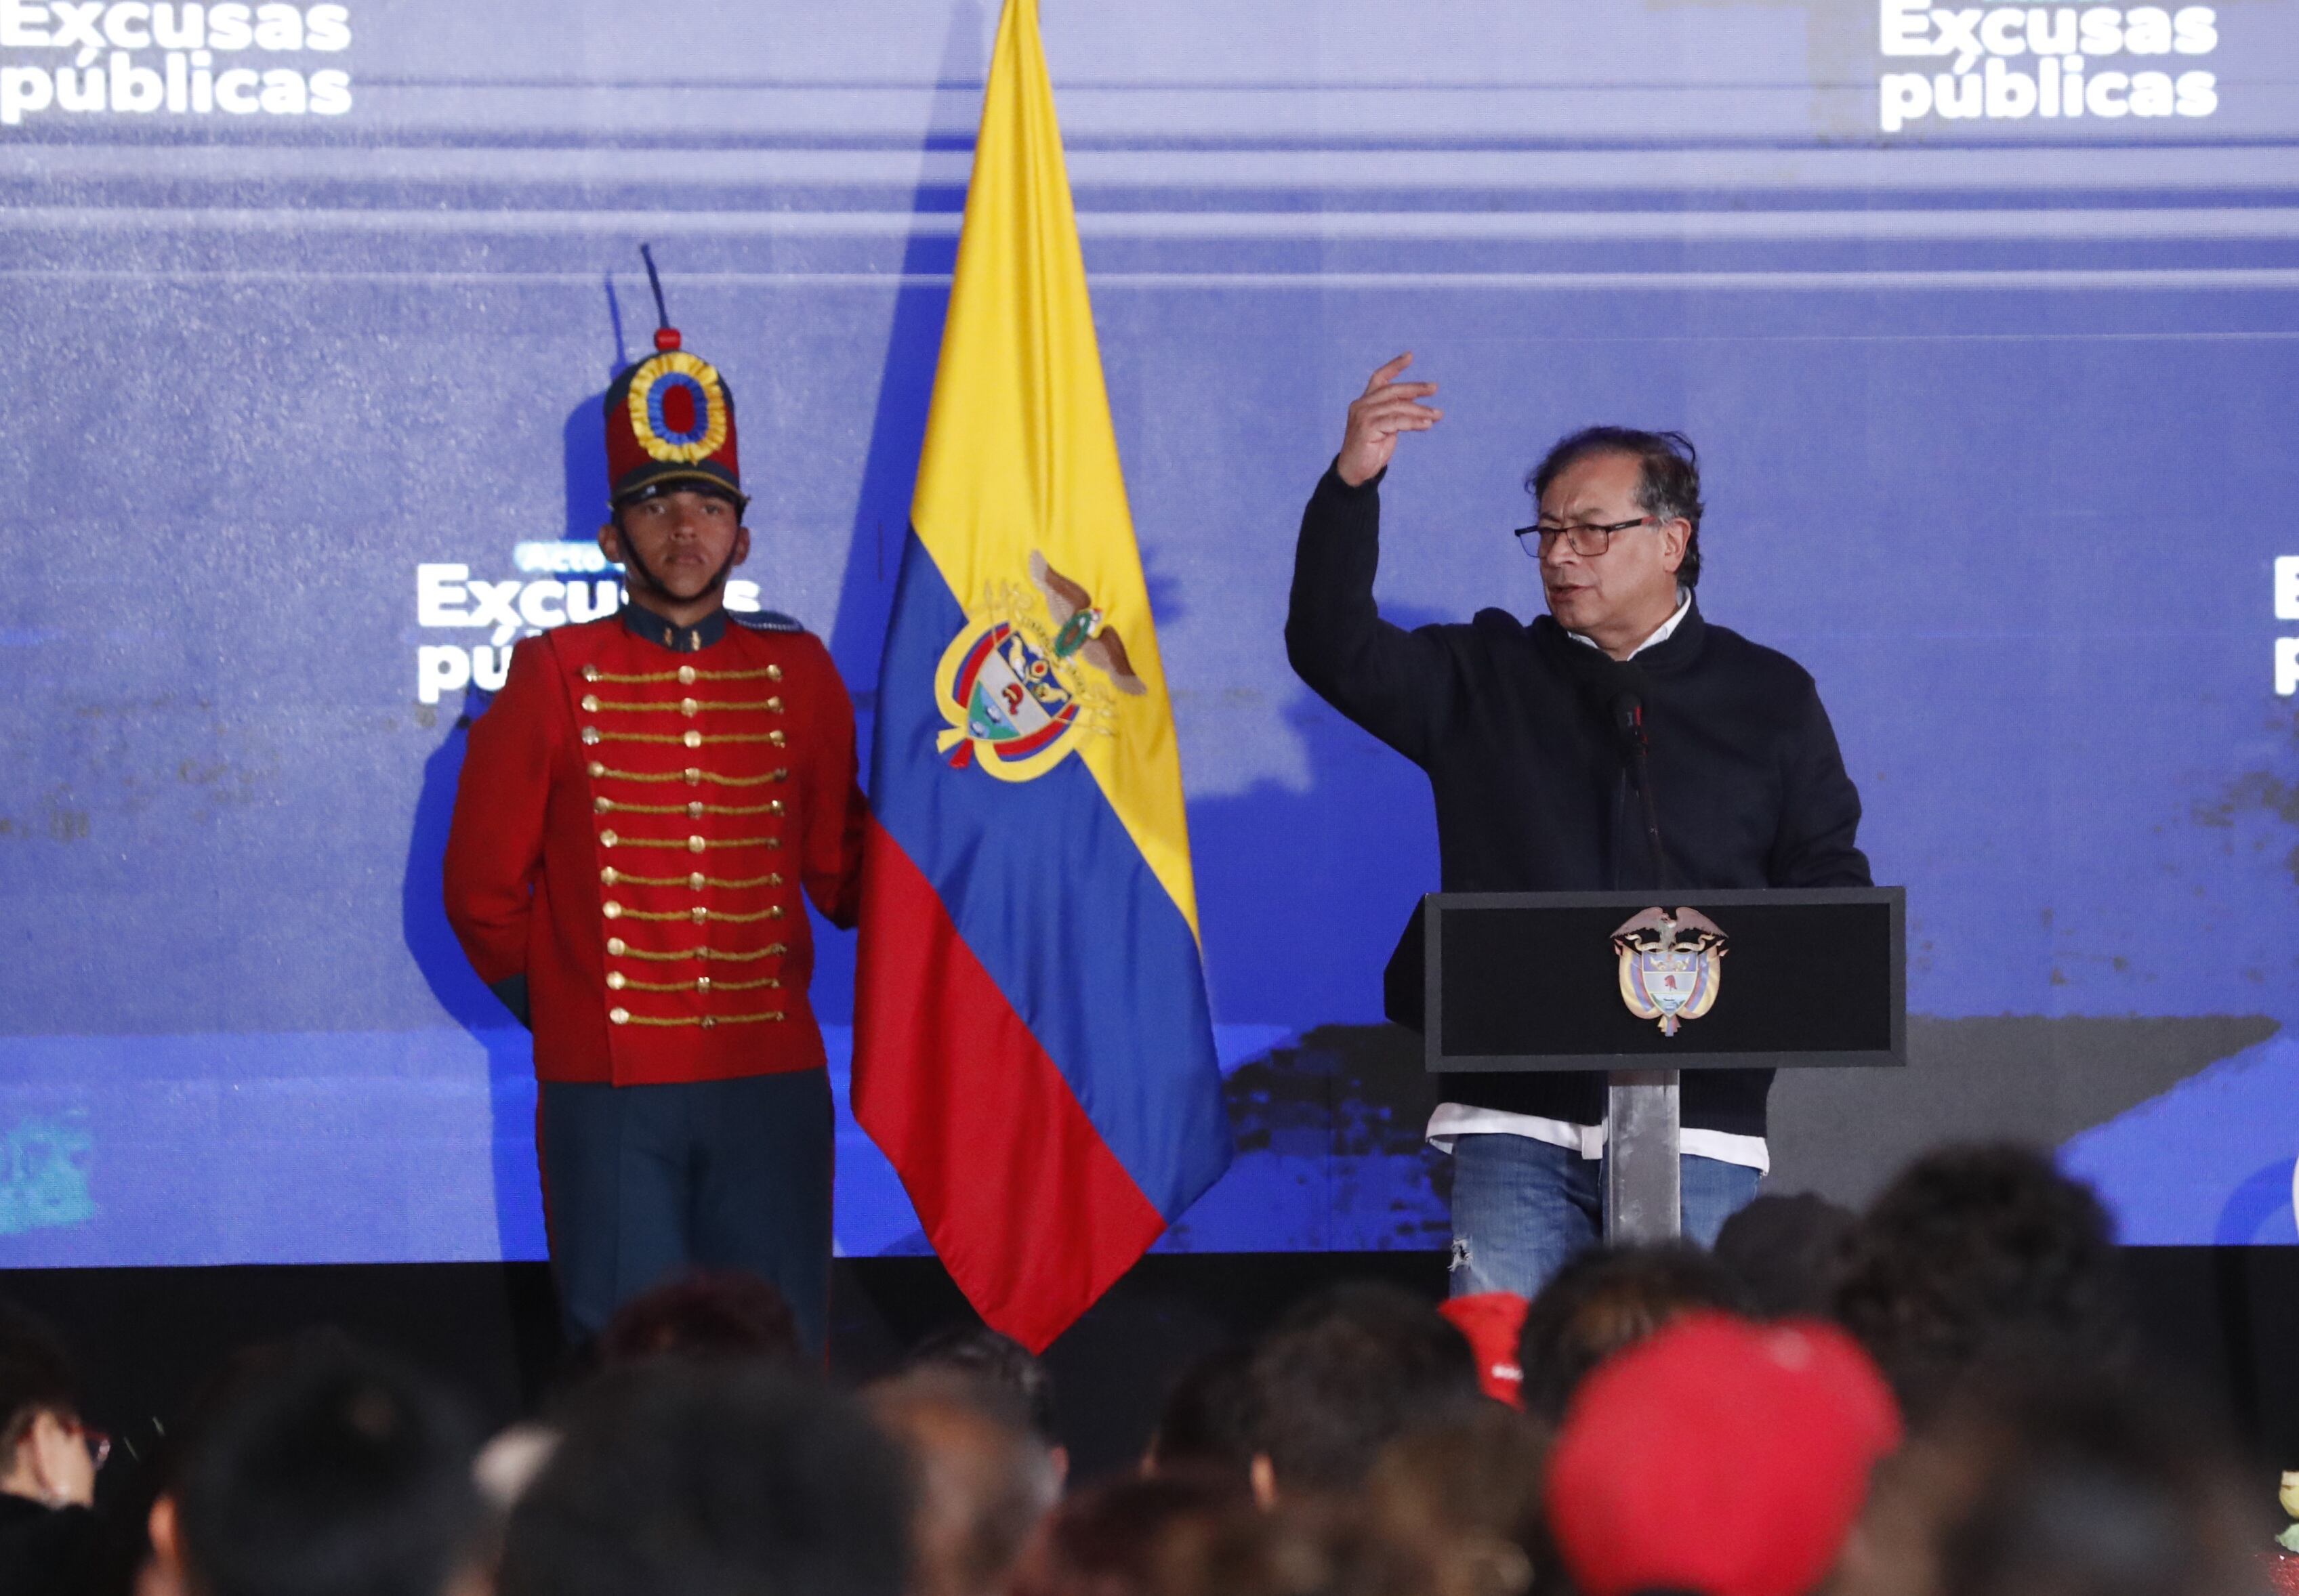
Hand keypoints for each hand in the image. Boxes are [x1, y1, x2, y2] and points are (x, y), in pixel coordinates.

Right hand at [1336, 352, 1441, 487]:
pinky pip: (1396, 421)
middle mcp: (1361, 405)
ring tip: (1437, 415)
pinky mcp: (1367, 428)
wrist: (1355, 473)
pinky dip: (1414, 422)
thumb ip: (1396, 414)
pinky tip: (1426, 424)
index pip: (1379, 378)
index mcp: (1364, 402)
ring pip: (1397, 407)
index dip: (1394, 366)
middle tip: (1434, 388)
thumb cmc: (1371, 451)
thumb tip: (1418, 406)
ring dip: (1420, 410)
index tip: (1410, 356)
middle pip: (1392, 390)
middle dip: (1415, 388)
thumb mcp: (1386, 428)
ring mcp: (1363, 416)